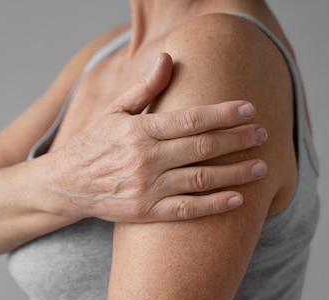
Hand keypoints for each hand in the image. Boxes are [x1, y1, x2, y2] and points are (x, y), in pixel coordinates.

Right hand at [46, 53, 267, 221]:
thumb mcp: (113, 111)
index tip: (249, 110)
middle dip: (238, 140)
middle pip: (202, 148)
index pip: (191, 120)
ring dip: (235, 174)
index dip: (224, 114)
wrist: (65, 186)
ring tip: (261, 167)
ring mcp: (147, 189)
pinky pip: (186, 210)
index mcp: (139, 131)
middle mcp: (145, 160)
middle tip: (263, 135)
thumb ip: (144, 89)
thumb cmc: (93, 144)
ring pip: (200, 180)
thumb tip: (168, 58)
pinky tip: (238, 199)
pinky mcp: (147, 212)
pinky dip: (214, 206)